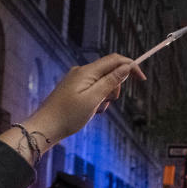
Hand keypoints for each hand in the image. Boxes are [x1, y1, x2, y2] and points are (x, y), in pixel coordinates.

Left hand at [0, 55, 146, 162]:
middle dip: (116, 87)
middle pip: (110, 71)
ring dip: (106, 96)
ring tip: (96, 110)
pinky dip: (98, 99)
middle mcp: (82, 72)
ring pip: (103, 82)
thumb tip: (126, 67)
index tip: (142, 79)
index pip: (115, 60)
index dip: (131, 66)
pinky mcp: (75, 88)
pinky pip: (94, 89)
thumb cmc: (68, 115)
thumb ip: (111, 81)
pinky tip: (91, 111)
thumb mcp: (94, 98)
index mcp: (87, 71)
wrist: (45, 128)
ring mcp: (77, 80)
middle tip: (107, 103)